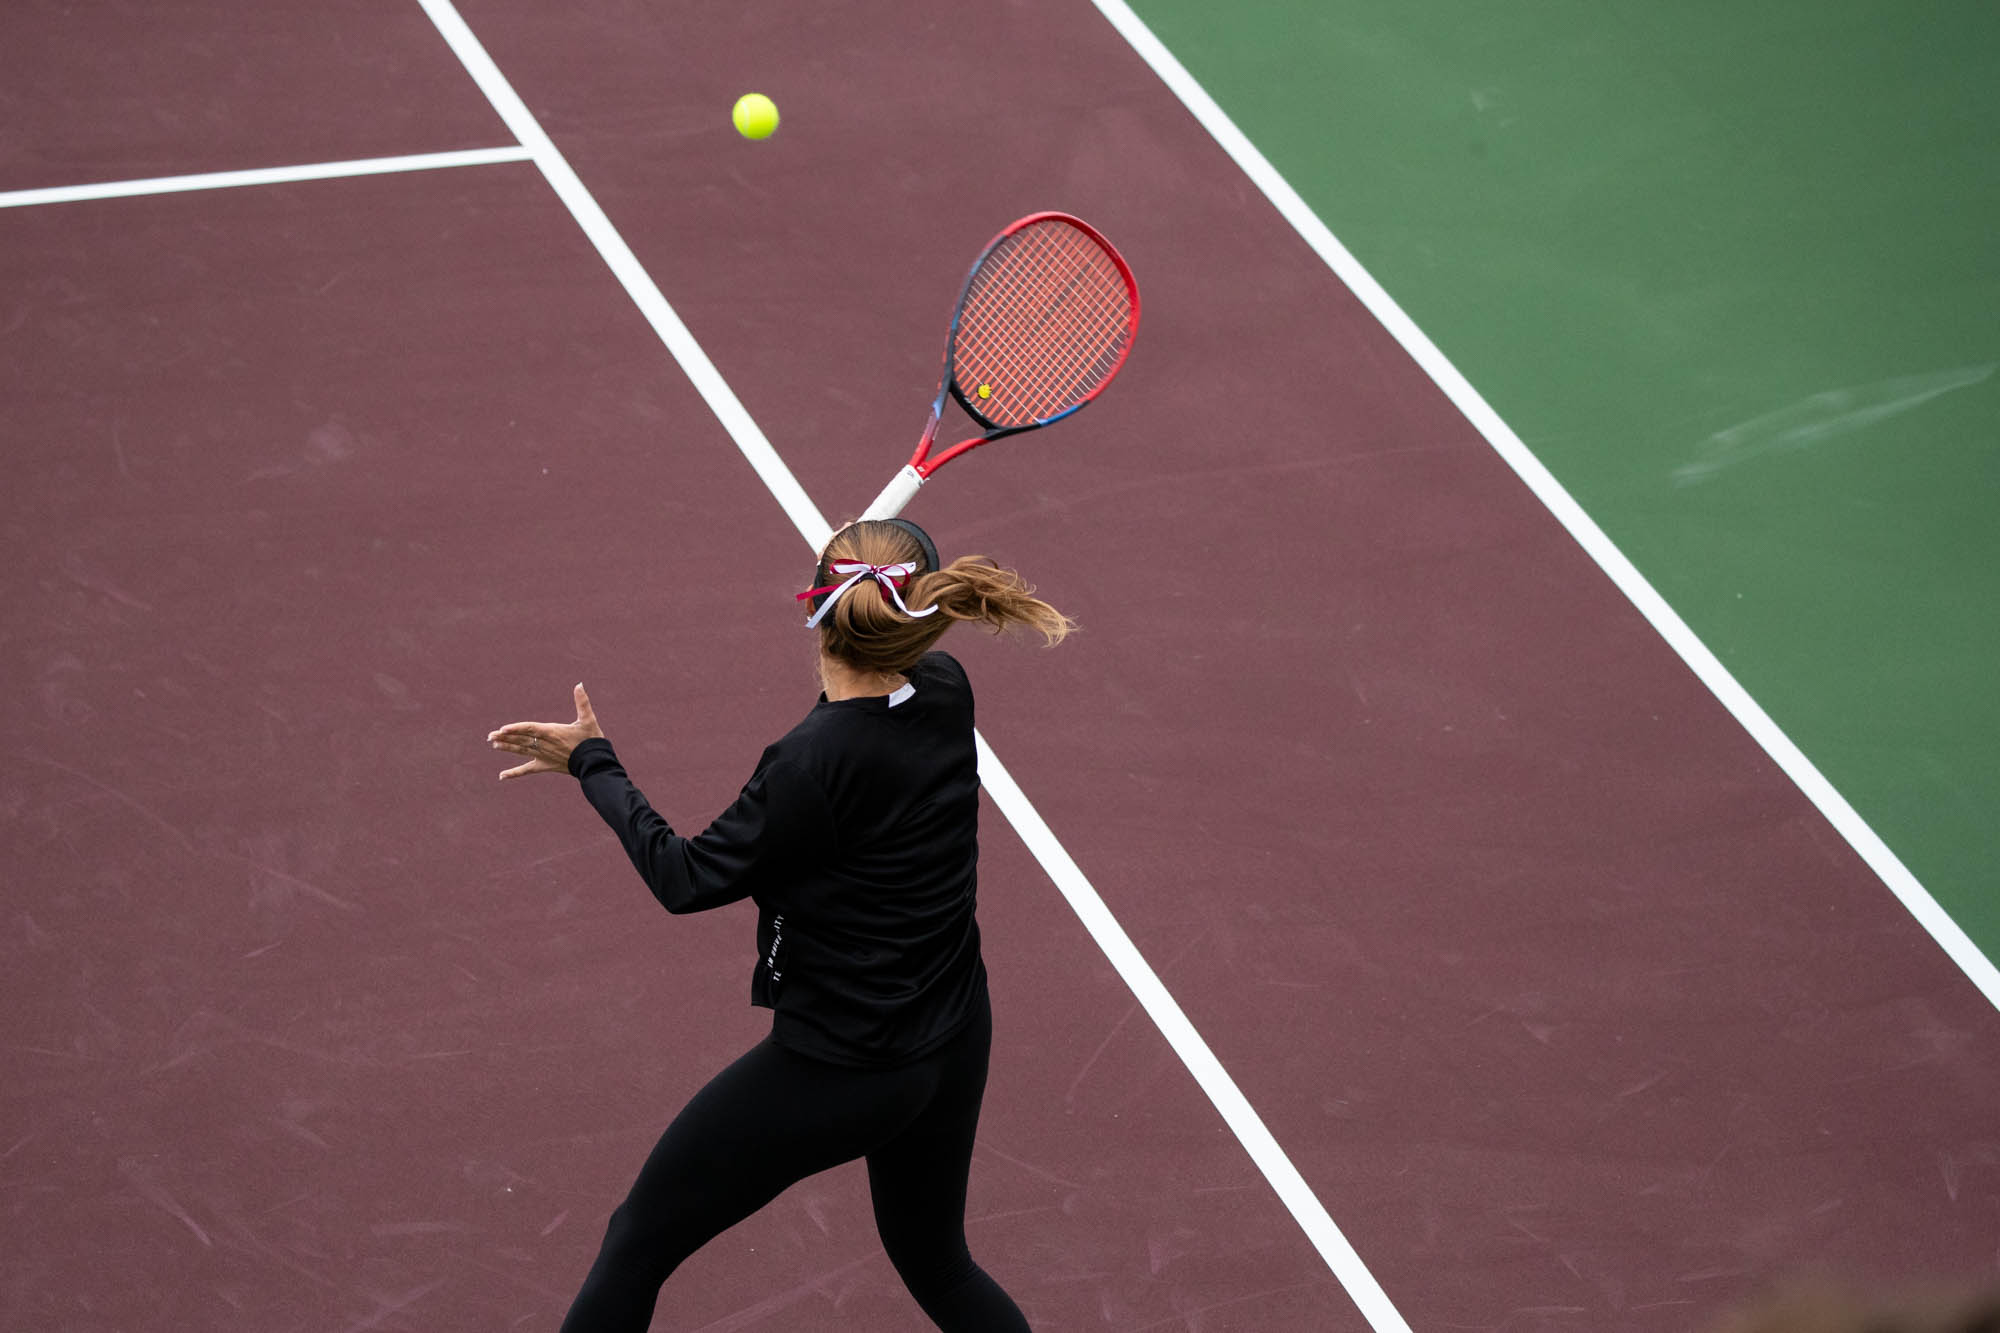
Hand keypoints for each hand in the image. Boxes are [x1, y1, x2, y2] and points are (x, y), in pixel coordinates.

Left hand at [488, 683, 603, 780]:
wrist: (594, 763)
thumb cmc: (592, 740)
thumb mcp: (588, 720)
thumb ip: (582, 702)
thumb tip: (579, 684)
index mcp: (553, 732)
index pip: (530, 729)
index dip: (516, 729)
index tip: (502, 729)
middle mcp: (545, 745)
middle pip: (522, 740)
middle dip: (506, 737)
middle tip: (490, 736)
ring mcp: (544, 756)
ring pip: (522, 751)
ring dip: (508, 747)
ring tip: (494, 744)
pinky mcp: (545, 766)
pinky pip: (527, 769)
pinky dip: (514, 773)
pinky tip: (502, 776)